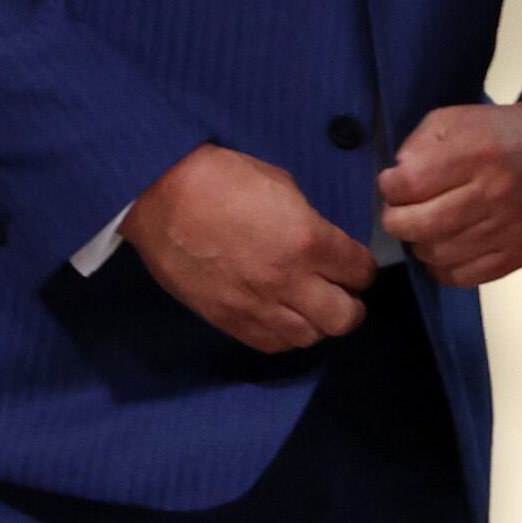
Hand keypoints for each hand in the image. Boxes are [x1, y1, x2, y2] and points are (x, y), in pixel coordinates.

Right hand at [124, 143, 374, 353]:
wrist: (159, 194)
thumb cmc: (221, 178)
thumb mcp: (283, 187)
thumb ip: (312, 224)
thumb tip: (325, 246)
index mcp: (309, 241)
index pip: (361, 272)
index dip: (362, 269)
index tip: (354, 265)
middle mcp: (288, 281)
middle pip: (345, 318)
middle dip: (351, 305)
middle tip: (340, 292)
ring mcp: (256, 305)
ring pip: (310, 337)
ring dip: (317, 323)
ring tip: (309, 306)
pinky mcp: (226, 319)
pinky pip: (271, 344)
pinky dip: (284, 334)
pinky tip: (281, 316)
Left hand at [380, 100, 521, 286]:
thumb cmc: (509, 136)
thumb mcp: (461, 118)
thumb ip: (422, 142)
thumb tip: (398, 177)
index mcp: (477, 153)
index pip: (409, 183)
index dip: (390, 186)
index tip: (395, 183)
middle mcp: (492, 193)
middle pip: (416, 224)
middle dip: (396, 219)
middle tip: (402, 211)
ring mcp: (506, 229)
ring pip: (435, 253)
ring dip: (420, 242)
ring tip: (427, 228)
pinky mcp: (516, 254)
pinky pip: (462, 276)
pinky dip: (443, 266)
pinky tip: (445, 248)